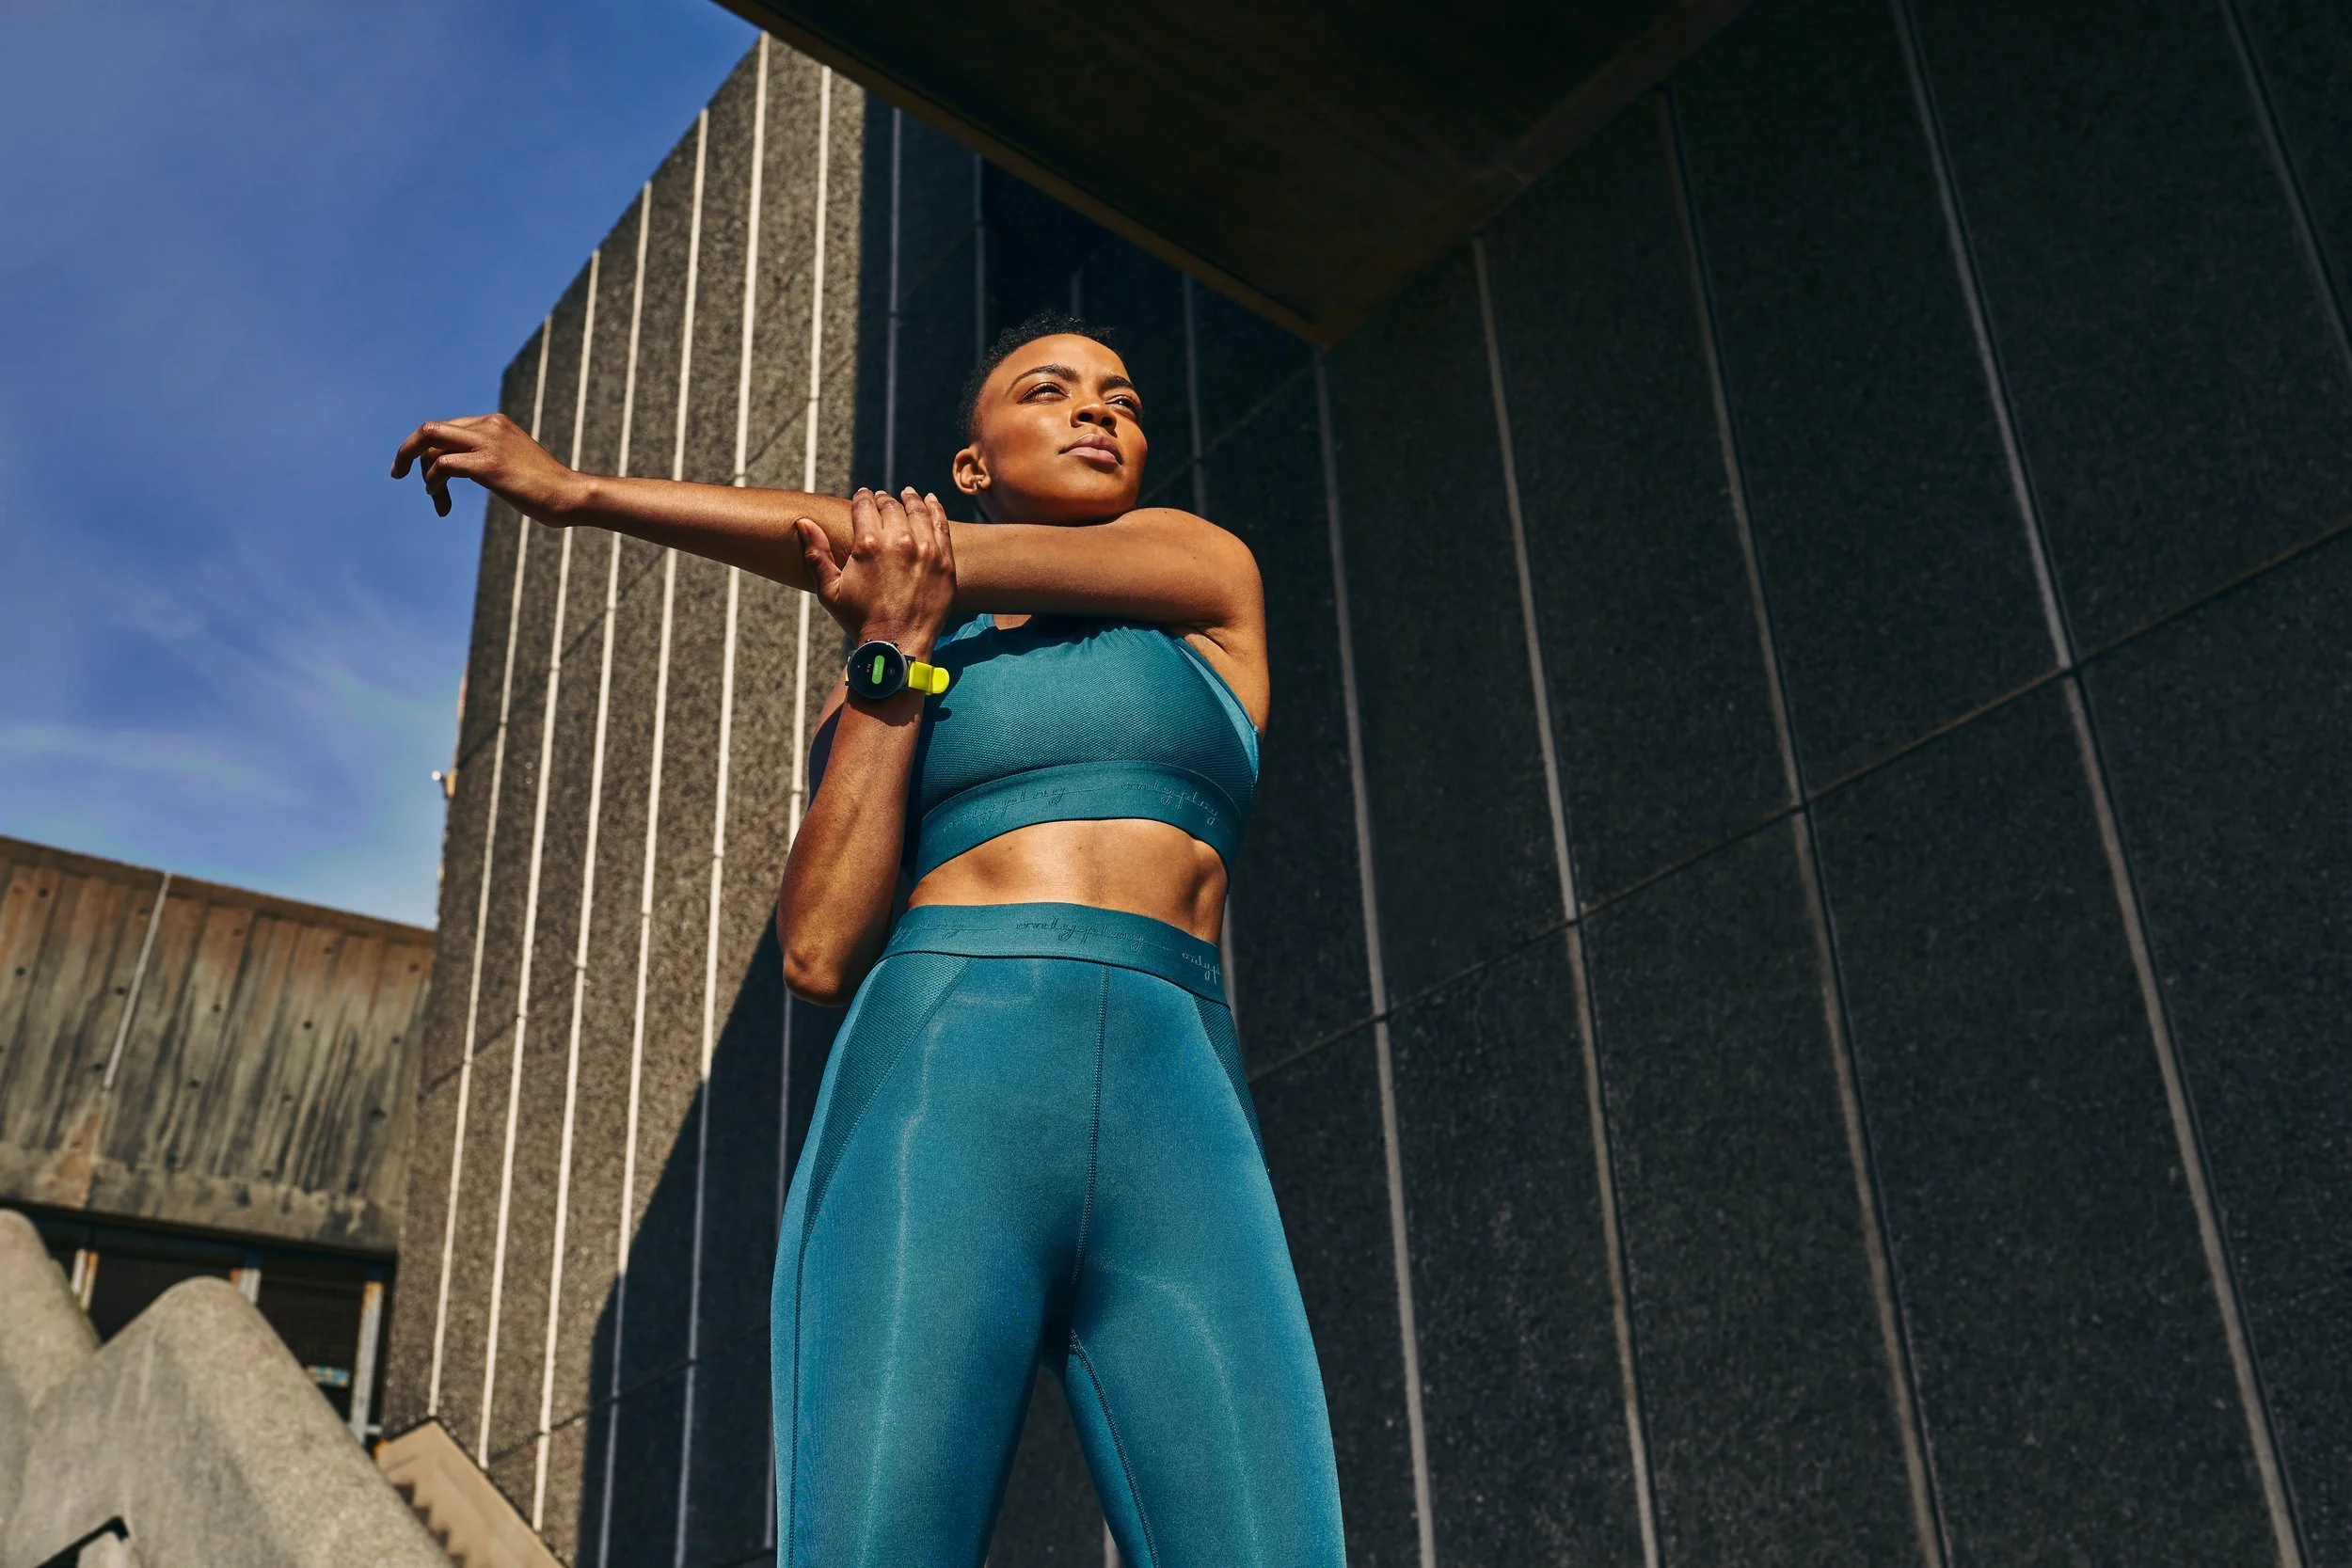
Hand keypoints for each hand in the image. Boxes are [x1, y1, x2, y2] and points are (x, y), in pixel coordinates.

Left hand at [390, 413, 583, 520]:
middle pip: (429, 429)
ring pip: (430, 443)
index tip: (423, 474)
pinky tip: (438, 499)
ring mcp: (489, 442)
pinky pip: (442, 465)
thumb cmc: (545, 489)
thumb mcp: (512, 464)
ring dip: (420, 472)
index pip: (446, 428)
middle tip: (397, 473)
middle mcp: (489, 425)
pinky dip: (433, 482)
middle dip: (406, 451)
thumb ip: (486, 458)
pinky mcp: (488, 464)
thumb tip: (456, 469)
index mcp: (495, 422)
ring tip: (432, 497)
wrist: (571, 495)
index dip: (427, 451)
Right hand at [797, 488, 955, 657]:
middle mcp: (898, 541)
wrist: (897, 645)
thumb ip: (817, 553)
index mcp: (867, 543)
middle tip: (882, 498)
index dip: (862, 497)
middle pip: (891, 507)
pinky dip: (935, 509)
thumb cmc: (859, 620)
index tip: (863, 494)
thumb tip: (804, 522)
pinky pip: (941, 525)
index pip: (864, 506)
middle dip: (884, 500)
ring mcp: (925, 550)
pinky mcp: (945, 561)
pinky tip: (930, 501)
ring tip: (908, 494)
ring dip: (910, 499)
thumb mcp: (830, 590)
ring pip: (917, 511)